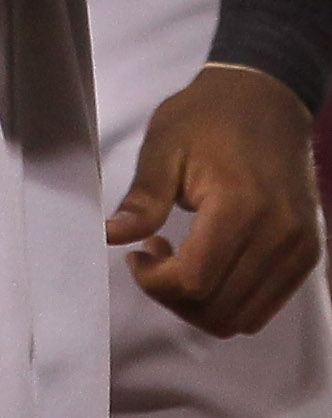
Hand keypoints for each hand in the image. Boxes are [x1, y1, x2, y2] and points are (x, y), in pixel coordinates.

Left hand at [106, 62, 324, 335]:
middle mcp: (279, 235)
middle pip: (219, 309)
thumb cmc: (208, 117)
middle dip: (173, 297)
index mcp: (240, 205)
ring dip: (201, 305)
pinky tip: (209, 263)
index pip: (195, 279)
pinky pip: (265, 306)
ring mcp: (300, 249)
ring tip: (179, 261)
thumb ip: (142, 198)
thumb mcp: (164, 146)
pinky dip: (230, 301)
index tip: (136, 255)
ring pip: (243, 318)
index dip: (154, 282)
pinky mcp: (307, 255)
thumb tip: (110, 236)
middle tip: (152, 259)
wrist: (267, 99)